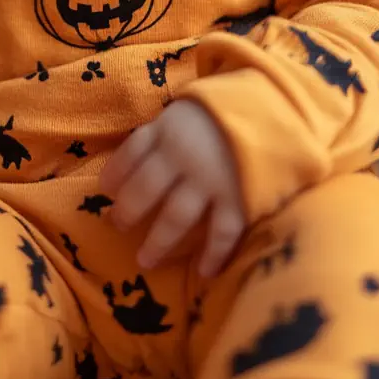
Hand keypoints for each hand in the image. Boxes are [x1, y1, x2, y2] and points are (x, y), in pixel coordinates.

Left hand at [101, 99, 245, 277]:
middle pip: (145, 189)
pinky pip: (222, 231)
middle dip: (128, 212)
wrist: (274, 106)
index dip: (115, 172)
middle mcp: (182, 156)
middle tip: (118, 226)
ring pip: (175, 216)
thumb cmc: (225, 108)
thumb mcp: (186, 107)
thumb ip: (164, 130)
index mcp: (167, 129)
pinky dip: (213, 254)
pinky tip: (204, 272)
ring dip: (158, 242)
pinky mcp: (238, 197)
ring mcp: (209, 179)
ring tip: (144, 260)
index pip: (131, 152)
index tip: (104, 190)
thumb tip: (137, 159)